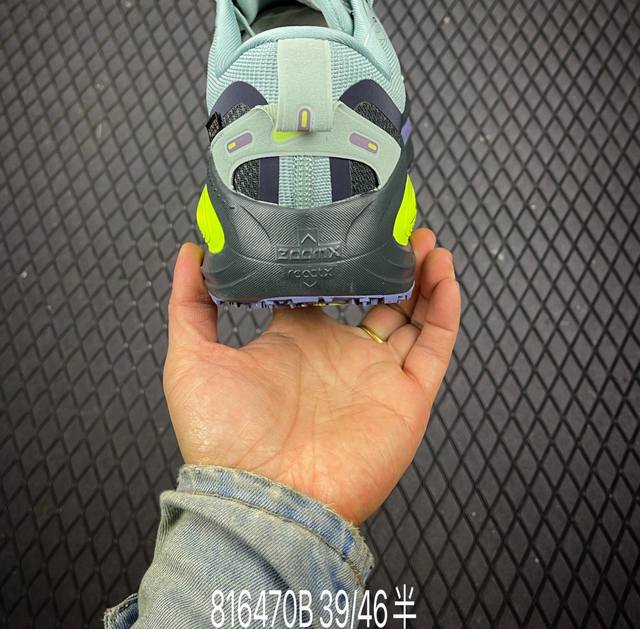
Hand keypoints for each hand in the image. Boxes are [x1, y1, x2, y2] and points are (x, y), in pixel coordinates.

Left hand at [164, 229, 459, 523]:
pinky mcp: (406, 397)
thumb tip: (188, 252)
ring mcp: (376, 375)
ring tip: (429, 241)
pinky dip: (447, 310)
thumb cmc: (224, 440)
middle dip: (393, 263)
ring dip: (425, 278)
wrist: (263, 499)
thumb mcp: (192, 358)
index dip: (341, 260)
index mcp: (298, 341)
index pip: (327, 291)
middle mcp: (341, 355)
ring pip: (414, 316)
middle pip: (379, 299)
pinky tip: (446, 276)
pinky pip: (436, 348)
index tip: (348, 225)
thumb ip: (190, 302)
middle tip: (402, 228)